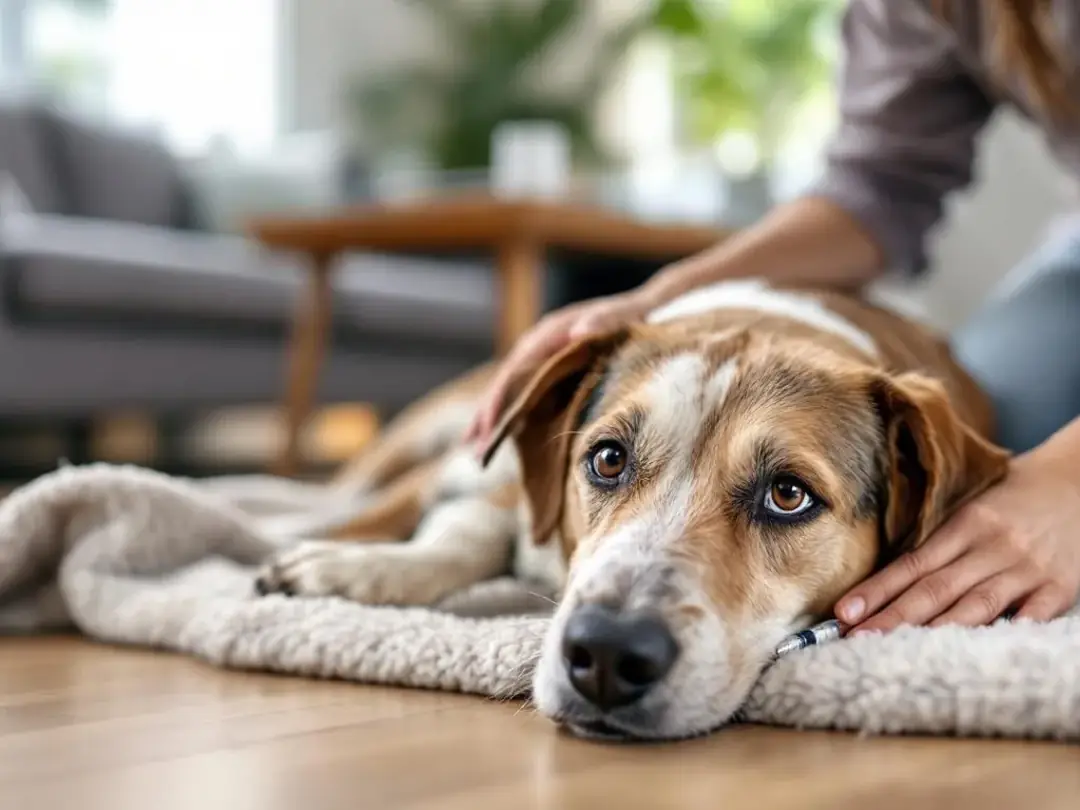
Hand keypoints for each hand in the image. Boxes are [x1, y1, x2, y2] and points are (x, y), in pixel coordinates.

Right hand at [465, 290, 653, 450]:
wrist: (645, 306)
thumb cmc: (634, 312)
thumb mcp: (624, 313)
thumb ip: (605, 319)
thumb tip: (580, 330)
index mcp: (552, 330)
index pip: (518, 366)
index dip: (502, 396)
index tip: (491, 422)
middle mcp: (541, 342)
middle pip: (507, 380)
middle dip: (488, 413)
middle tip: (473, 446)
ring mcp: (544, 355)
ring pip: (512, 388)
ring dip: (493, 416)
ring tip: (475, 448)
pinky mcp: (552, 367)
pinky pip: (526, 392)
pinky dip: (512, 412)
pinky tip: (503, 435)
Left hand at [835, 436, 1079, 632]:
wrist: (1078, 483)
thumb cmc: (1013, 501)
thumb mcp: (973, 511)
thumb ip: (939, 543)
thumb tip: (888, 581)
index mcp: (965, 525)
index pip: (911, 564)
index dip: (876, 590)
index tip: (844, 613)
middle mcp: (992, 547)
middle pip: (934, 589)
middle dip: (892, 618)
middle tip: (856, 640)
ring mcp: (1027, 568)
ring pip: (975, 606)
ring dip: (934, 632)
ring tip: (898, 652)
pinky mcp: (1060, 586)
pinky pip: (1032, 614)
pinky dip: (1006, 632)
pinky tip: (976, 652)